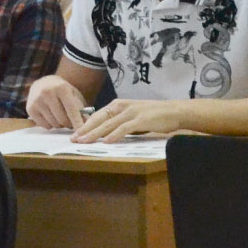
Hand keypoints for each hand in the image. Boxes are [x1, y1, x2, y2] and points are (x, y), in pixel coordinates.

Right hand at [26, 75, 87, 130]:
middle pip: (62, 119)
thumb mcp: (73, 95)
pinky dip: (50, 125)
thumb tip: (87, 124)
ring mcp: (37, 101)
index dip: (77, 122)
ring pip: (53, 123)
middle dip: (69, 124)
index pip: (71, 109)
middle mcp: (47, 92)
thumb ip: (81, 109)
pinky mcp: (30, 108)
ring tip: (60, 117)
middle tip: (70, 122)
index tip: (81, 132)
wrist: (44, 83)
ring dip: (59, 124)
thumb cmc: (62, 91)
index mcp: (61, 88)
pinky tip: (50, 116)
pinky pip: (44, 125)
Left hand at [73, 99, 188, 142]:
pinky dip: (115, 135)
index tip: (75, 134)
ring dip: (95, 133)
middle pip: (100, 119)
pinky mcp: (141, 120)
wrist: (174, 111)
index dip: (85, 125)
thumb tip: (104, 133)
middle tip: (73, 139)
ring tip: (84, 141)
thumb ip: (119, 121)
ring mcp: (131, 112)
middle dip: (85, 130)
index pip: (97, 115)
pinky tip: (107, 141)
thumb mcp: (132, 115)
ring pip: (109, 124)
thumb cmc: (153, 115)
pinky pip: (125, 128)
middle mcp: (122, 106)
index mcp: (118, 105)